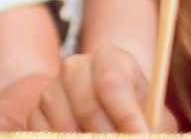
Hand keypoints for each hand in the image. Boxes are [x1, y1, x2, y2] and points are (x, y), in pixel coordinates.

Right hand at [28, 48, 177, 132]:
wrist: (109, 111)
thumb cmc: (138, 114)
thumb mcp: (155, 118)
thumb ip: (154, 128)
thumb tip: (144, 136)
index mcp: (111, 60)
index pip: (112, 84)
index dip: (127, 116)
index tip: (141, 137)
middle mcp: (75, 68)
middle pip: (88, 109)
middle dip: (109, 138)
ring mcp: (51, 89)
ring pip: (66, 126)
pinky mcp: (36, 113)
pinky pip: (46, 135)